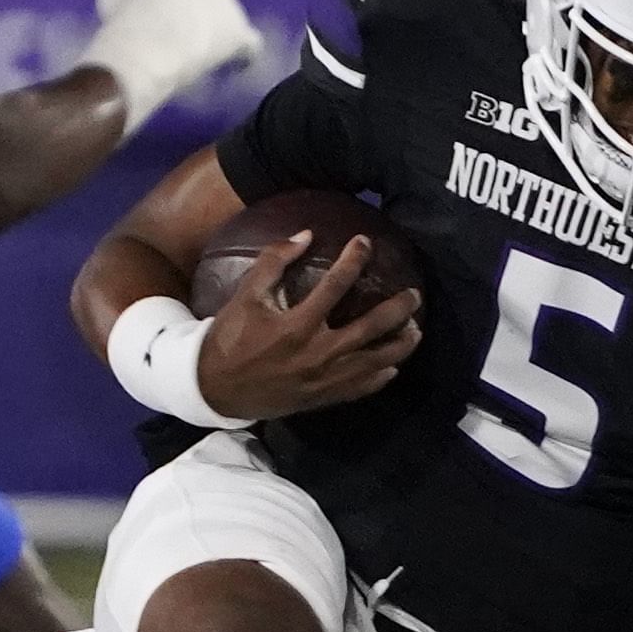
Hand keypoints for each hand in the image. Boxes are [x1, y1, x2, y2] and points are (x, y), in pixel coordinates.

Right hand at [73, 0, 261, 126]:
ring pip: (234, 24)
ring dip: (219, 37)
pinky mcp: (239, 41)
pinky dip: (243, 57)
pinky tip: (233, 68)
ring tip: (193, 54)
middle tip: (178, 32)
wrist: (150, 52)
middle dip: (203, 12)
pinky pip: (251, 48)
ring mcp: (233, 16)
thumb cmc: (129, 21)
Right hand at [194, 231, 420, 418]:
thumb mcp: (246, 295)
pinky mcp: (323, 397)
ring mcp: (324, 379)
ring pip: (374, 362)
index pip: (336, 285)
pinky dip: (380, 378)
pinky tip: (393, 367)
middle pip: (370, 328)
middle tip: (415, 296)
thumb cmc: (231, 337)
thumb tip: (305, 234)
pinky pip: (360, 388)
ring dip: (400, 347)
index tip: (365, 241)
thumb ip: (273, 261)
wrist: (216, 388)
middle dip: (397, 310)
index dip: (354, 260)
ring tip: (416, 332)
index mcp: (297, 325)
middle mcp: (317, 353)